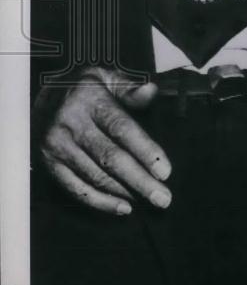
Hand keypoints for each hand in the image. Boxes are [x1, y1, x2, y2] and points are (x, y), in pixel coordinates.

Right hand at [35, 67, 171, 214]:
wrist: (43, 95)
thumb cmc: (87, 88)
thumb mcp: (109, 77)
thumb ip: (131, 88)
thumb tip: (151, 91)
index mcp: (90, 100)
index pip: (122, 129)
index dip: (145, 151)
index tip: (165, 172)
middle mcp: (71, 124)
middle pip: (110, 158)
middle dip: (140, 181)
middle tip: (163, 199)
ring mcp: (57, 146)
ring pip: (95, 176)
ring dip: (124, 193)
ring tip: (149, 201)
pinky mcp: (48, 164)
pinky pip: (76, 188)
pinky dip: (100, 202)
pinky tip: (123, 207)